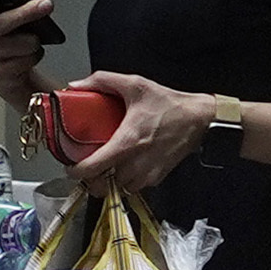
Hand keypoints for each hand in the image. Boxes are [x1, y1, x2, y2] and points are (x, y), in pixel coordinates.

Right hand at [0, 0, 60, 106]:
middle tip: (46, 4)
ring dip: (34, 45)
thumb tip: (43, 4)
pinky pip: (27, 61)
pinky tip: (25, 63)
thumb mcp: (17, 24)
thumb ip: (24, 10)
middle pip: (3, 22)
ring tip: (28, 48)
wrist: (14, 82)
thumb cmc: (15, 46)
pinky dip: (34, 60)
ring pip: (24, 43)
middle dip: (27, 14)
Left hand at [68, 71, 216, 197]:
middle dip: (92, 179)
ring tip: (108, 165)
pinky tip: (126, 164)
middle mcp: (136, 163)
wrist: (199, 119)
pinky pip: (134, 187)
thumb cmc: (169, 104)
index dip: (76, 171)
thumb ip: (102, 81)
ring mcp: (147, 174)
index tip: (71, 166)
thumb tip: (76, 85)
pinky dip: (127, 180)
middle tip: (89, 166)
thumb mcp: (135, 85)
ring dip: (110, 180)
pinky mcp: (157, 178)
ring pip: (118, 188)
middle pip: (102, 185)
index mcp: (127, 142)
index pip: (93, 168)